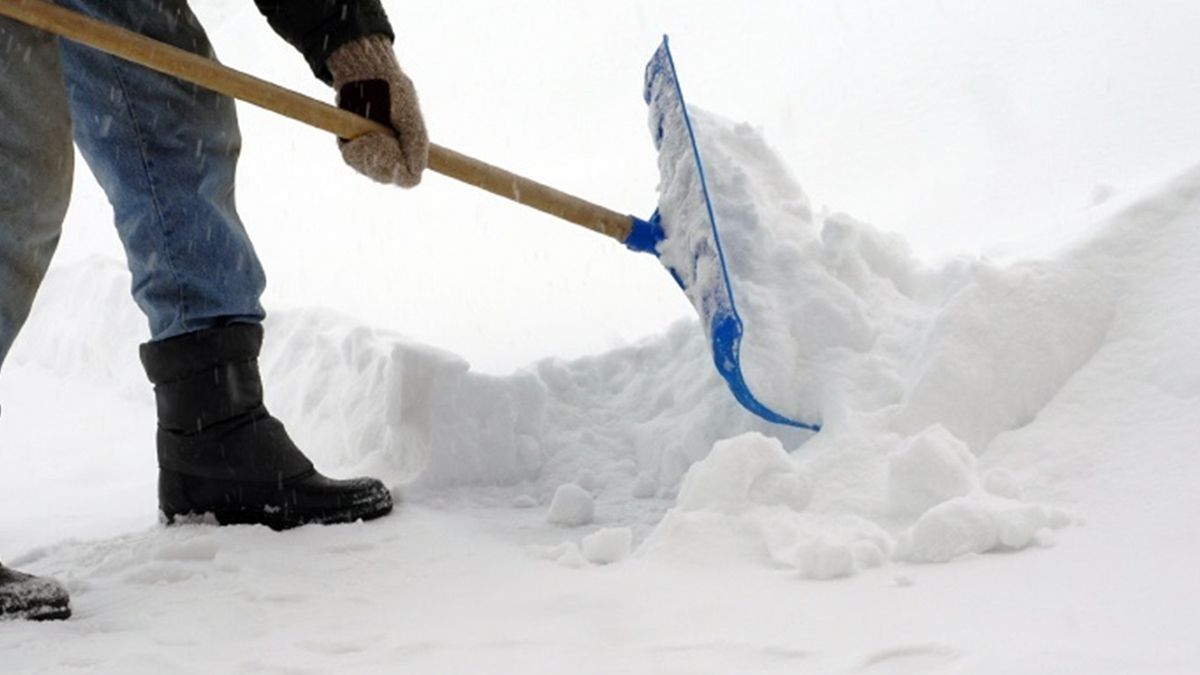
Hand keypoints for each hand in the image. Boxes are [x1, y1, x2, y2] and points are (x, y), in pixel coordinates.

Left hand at [326, 35, 428, 187]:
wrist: (366, 73)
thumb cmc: (393, 92)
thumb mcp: (410, 114)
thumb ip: (416, 141)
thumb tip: (419, 170)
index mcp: (409, 149)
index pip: (409, 179)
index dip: (404, 173)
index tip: (397, 158)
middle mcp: (390, 155)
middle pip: (388, 178)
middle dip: (385, 161)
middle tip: (382, 139)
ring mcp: (370, 152)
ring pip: (370, 171)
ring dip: (371, 154)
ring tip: (372, 134)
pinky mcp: (350, 146)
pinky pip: (351, 159)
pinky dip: (356, 150)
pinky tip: (361, 136)